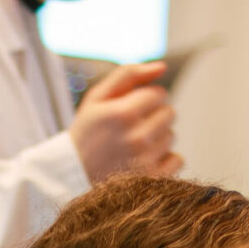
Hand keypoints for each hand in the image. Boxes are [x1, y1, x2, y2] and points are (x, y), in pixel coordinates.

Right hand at [69, 61, 182, 181]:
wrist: (71, 178)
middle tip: (132, 129)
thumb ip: (128, 74)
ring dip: (157, 138)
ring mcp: (145, 162)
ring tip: (133, 147)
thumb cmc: (85, 134)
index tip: (131, 110)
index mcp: (123, 114)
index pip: (159, 94)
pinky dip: (165, 159)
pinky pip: (177, 159)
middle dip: (154, 117)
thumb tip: (162, 67)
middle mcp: (137, 138)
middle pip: (169, 114)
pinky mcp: (151, 180)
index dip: (147, 99)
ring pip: (171, 136)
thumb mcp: (96, 98)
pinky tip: (144, 161)